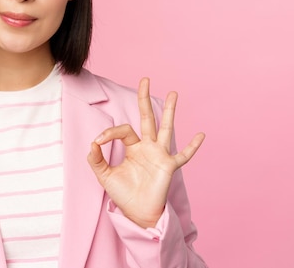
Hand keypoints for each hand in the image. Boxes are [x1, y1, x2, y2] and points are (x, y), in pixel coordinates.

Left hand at [87, 78, 204, 228]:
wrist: (137, 213)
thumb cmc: (124, 194)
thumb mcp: (104, 176)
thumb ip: (96, 160)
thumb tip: (92, 144)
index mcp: (133, 147)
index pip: (123, 130)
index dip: (109, 133)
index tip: (97, 142)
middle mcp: (147, 147)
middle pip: (146, 118)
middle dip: (144, 99)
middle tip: (145, 79)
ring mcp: (160, 155)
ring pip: (165, 128)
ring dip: (169, 111)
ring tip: (174, 93)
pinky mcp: (168, 166)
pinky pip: (183, 156)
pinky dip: (192, 146)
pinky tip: (201, 135)